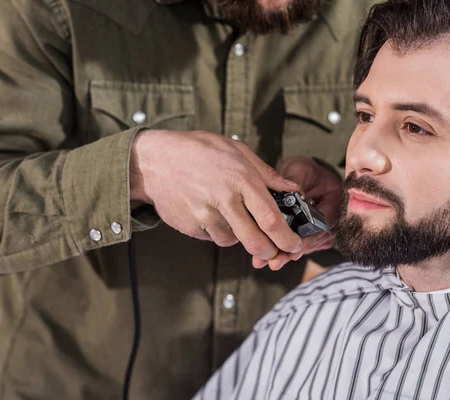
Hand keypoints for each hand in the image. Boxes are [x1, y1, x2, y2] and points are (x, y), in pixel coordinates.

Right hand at [129, 130, 302, 259]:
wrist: (154, 160)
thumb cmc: (198, 150)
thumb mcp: (236, 150)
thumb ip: (267, 173)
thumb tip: (293, 189)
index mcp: (242, 179)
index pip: (270, 218)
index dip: (286, 238)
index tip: (295, 245)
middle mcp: (224, 199)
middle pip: (255, 241)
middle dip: (270, 251)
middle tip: (275, 251)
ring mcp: (205, 215)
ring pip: (233, 241)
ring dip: (240, 237)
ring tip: (234, 217)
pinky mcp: (190, 226)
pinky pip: (212, 238)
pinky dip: (218, 232)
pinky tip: (213, 214)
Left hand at [252, 156, 342, 269]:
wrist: (299, 175)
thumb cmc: (301, 169)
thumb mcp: (298, 169)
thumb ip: (295, 182)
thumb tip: (293, 197)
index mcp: (336, 198)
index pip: (326, 223)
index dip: (310, 238)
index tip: (293, 249)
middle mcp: (332, 216)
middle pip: (315, 240)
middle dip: (293, 252)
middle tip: (275, 262)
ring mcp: (322, 228)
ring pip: (305, 246)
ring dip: (285, 255)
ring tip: (265, 262)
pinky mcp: (309, 234)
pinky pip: (298, 246)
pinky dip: (282, 251)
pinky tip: (264, 258)